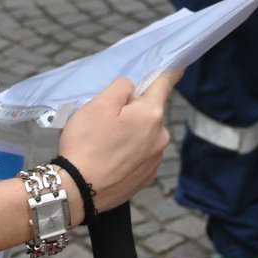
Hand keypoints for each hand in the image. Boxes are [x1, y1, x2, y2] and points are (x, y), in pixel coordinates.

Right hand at [58, 71, 178, 215]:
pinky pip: (139, 154)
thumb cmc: (86, 144)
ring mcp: (155, 160)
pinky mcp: (146, 177)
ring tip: (103, 142)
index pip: (164, 85)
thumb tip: (132, 88)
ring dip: (130, 132)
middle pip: (150, 111)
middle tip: (105, 118)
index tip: (179, 66)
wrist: (78, 191)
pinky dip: (127, 152)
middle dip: (133, 110)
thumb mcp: (98, 104)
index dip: (169, 72)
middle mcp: (160, 137)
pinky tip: (108, 158)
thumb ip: (121, 87)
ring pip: (144, 134)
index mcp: (151, 115)